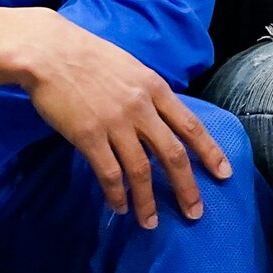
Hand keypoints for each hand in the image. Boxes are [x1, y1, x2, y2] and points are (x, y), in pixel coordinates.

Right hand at [0, 7, 232, 225]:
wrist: (48, 51)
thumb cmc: (88, 56)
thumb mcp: (131, 68)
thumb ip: (148, 94)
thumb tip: (160, 123)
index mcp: (155, 88)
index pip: (191, 126)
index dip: (210, 152)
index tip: (224, 174)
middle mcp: (141, 108)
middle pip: (173, 155)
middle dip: (186, 188)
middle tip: (195, 213)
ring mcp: (115, 123)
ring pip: (141, 171)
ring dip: (148, 201)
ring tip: (151, 222)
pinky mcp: (88, 135)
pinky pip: (109, 173)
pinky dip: (117, 194)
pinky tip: (120, 207)